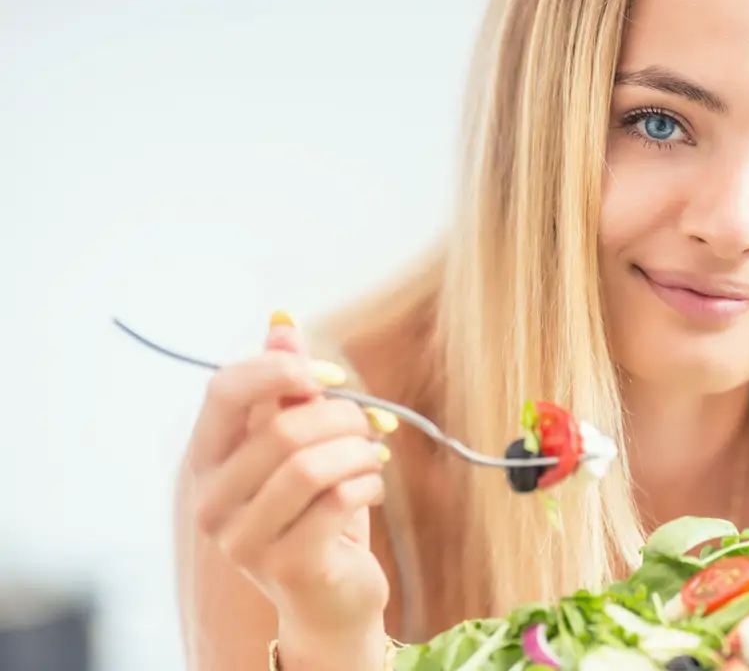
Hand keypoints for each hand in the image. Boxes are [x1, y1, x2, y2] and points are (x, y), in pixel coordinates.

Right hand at [187, 311, 397, 648]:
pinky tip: (371, 490)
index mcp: (207, 460)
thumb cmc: (315, 510)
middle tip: (371, 424)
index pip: (223, 391)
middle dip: (342, 417)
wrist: (331, 596)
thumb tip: (283, 321)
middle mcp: (212, 502)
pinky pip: (337, 502)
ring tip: (374, 456)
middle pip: (280, 428)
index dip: (281, 370)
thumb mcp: (300, 442)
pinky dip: (369, 485)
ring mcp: (242, 540)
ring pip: (309, 466)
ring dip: (359, 451)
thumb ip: (288, 385)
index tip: (330, 377)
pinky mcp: (287, 566)